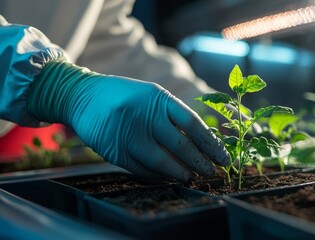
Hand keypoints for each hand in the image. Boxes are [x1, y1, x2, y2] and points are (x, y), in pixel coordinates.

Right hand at [28, 61, 229, 180]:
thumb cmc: (127, 97)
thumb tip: (204, 143)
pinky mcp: (114, 150)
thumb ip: (174, 116)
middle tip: (211, 172)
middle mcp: (144, 115)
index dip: (211, 144)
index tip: (222, 157)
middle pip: (180, 145)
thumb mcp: (152, 96)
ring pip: (162, 161)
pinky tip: (168, 176)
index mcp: (159, 98)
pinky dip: (158, 175)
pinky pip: (142, 169)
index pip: (193, 124)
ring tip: (191, 176)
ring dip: (180, 172)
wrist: (84, 96)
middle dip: (200, 162)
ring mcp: (128, 133)